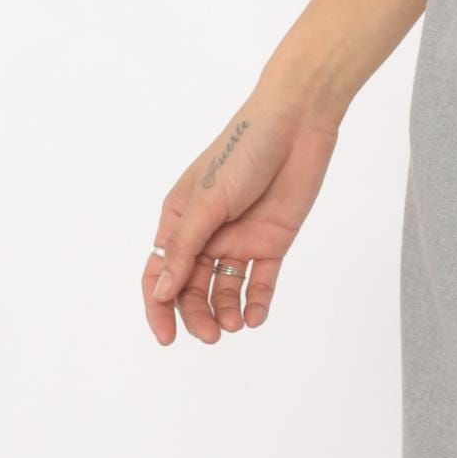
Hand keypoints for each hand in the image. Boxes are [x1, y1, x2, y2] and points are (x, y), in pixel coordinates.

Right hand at [142, 84, 342, 343]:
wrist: (298, 122)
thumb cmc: (245, 149)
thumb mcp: (208, 199)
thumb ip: (185, 246)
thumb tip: (160, 291)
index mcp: (181, 218)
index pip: (160, 271)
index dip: (158, 306)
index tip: (167, 336)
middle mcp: (207, 233)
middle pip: (191, 287)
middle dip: (196, 314)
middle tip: (211, 334)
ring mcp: (240, 238)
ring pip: (225, 289)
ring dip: (226, 311)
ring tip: (235, 324)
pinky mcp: (272, 240)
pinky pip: (261, 281)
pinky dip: (256, 302)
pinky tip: (255, 316)